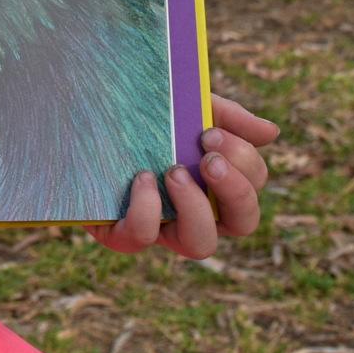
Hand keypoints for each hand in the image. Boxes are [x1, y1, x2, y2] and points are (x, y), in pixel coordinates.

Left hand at [92, 94, 276, 259]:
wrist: (81, 116)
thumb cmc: (142, 116)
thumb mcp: (185, 107)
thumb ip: (227, 116)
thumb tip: (272, 132)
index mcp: (216, 182)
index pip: (253, 186)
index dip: (243, 163)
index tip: (211, 132)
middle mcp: (196, 212)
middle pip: (244, 223)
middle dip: (235, 189)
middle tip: (207, 157)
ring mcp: (161, 228)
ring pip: (201, 245)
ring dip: (196, 207)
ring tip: (174, 171)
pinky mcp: (121, 233)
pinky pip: (142, 239)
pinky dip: (147, 209)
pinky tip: (141, 177)